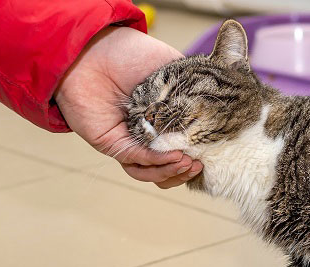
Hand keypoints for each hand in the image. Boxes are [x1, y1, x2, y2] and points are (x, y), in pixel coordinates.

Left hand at [55, 27, 202, 188]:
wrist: (95, 50)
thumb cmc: (129, 53)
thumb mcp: (172, 67)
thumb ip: (193, 88)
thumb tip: (215, 105)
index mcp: (163, 119)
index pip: (183, 147)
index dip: (198, 155)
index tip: (213, 153)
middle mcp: (147, 134)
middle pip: (169, 167)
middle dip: (185, 171)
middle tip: (199, 165)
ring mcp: (130, 141)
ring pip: (151, 172)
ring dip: (171, 172)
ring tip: (188, 164)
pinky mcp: (113, 144)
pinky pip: (136, 160)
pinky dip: (156, 161)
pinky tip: (172, 156)